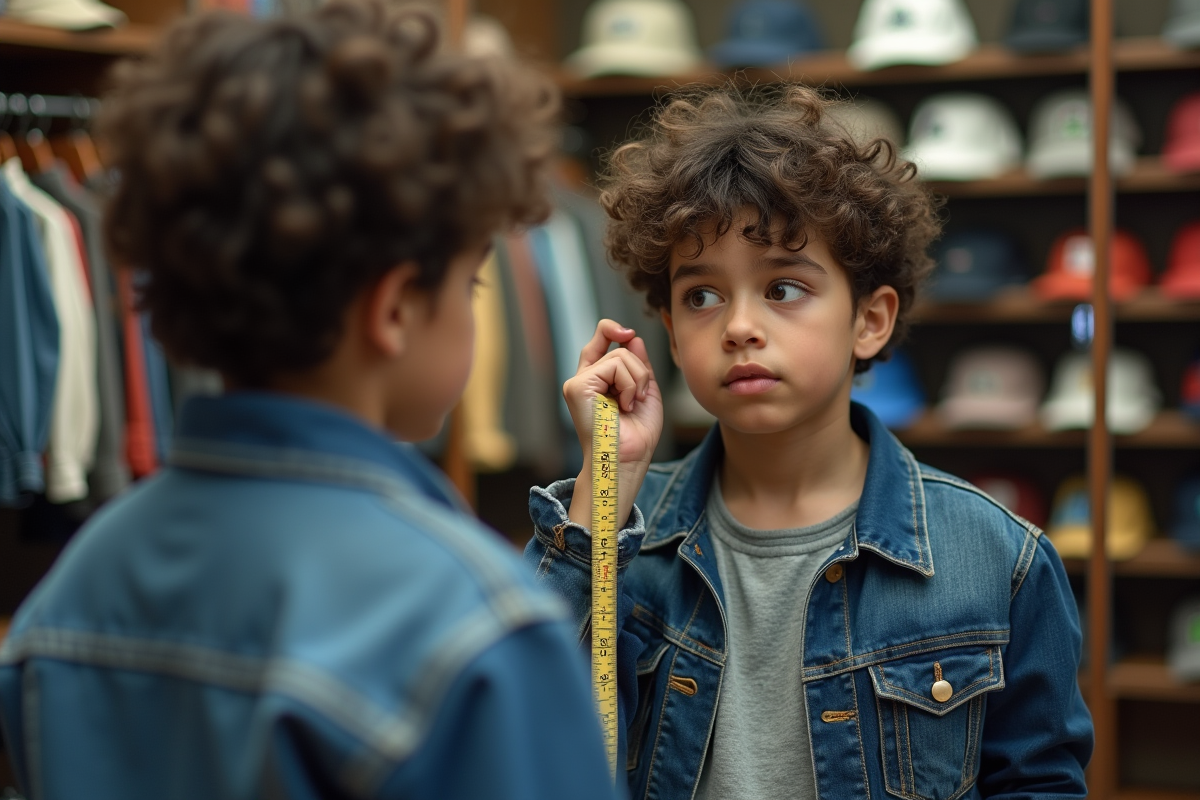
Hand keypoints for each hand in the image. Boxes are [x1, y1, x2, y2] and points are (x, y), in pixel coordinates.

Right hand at [563, 319, 663, 530]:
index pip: (600, 341)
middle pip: (618, 348)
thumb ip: (639, 364)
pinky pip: (613, 364)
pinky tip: (624, 405)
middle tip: (640, 397)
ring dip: (638, 380)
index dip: (612, 329)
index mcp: (597, 380)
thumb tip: (632, 337)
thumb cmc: (637, 435)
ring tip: (631, 405)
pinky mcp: (577, 386)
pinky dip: (629, 385)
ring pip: (619, 355)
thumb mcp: (645, 391)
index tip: (628, 333)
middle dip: (641, 370)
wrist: (629, 459)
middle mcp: (585, 379)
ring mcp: (578, 382)